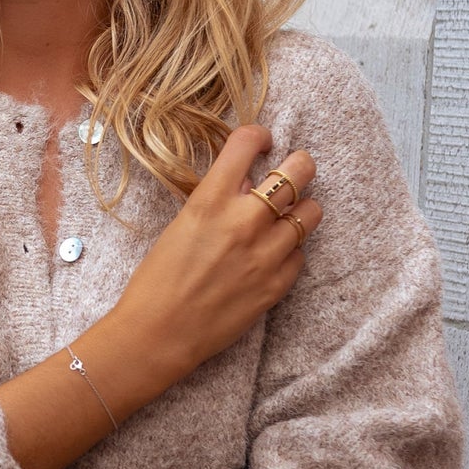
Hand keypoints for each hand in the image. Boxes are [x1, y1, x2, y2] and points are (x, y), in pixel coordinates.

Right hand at [108, 128, 320, 378]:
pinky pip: (301, 255)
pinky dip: (290, 251)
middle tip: (294, 170)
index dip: (259, 136)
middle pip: (298, 171)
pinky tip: (272, 257)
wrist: (159, 333)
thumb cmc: (157, 280)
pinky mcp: (277, 285)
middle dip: (300, 165)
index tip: (263, 142)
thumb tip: (246, 184)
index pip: (248, 142)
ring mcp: (266, 254)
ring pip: (311, 212)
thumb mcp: (181, 225)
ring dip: (301, 210)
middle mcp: (244, 221)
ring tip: (287, 217)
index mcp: (211, 199)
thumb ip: (217, 200)